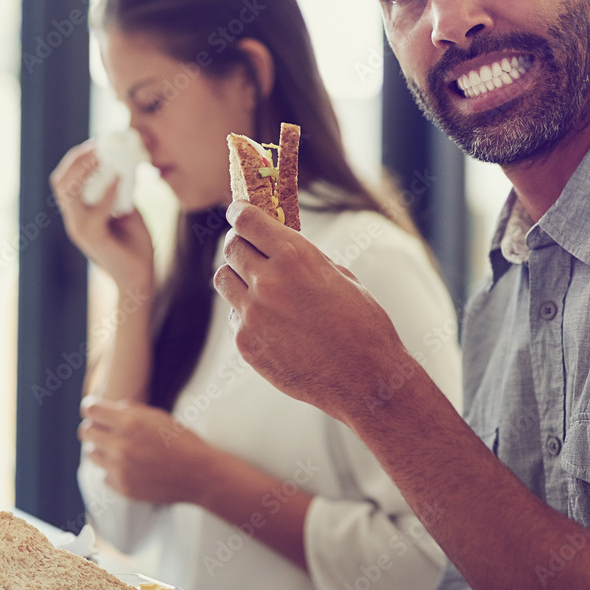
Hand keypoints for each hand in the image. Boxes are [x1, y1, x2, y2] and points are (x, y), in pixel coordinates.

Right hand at [50, 141, 154, 295]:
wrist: (140, 279)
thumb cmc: (135, 245)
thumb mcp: (127, 211)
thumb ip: (120, 192)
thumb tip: (125, 166)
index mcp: (79, 213)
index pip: (65, 180)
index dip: (76, 158)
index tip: (97, 142)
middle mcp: (75, 220)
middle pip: (61, 183)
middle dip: (77, 159)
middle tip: (98, 144)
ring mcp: (81, 231)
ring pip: (70, 196)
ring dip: (86, 171)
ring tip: (104, 156)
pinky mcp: (94, 241)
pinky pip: (94, 214)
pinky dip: (106, 194)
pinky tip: (120, 179)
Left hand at [78, 397, 214, 505]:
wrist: (199, 474)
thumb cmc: (181, 441)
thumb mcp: (159, 416)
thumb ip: (130, 411)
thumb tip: (108, 408)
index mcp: (130, 422)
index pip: (90, 409)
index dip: (91, 407)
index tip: (94, 409)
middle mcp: (121, 445)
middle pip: (85, 431)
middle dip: (94, 427)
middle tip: (105, 429)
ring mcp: (120, 469)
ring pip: (91, 453)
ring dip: (102, 448)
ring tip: (120, 448)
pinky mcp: (122, 488)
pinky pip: (104, 474)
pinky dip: (113, 469)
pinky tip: (131, 467)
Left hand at [213, 201, 411, 423]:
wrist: (365, 379)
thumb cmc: (363, 325)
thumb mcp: (340, 277)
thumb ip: (306, 259)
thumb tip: (281, 248)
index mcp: (295, 256)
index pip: (247, 220)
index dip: (240, 212)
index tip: (238, 211)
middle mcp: (267, 281)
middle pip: (231, 248)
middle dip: (240, 243)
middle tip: (249, 247)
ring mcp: (253, 314)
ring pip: (224, 280)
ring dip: (237, 276)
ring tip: (257, 284)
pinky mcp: (246, 343)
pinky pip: (234, 316)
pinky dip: (246, 313)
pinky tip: (271, 322)